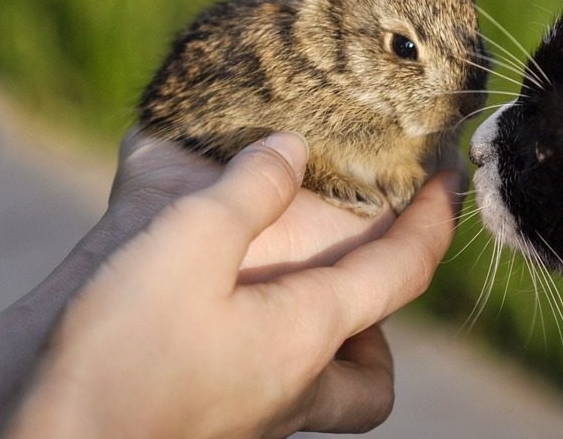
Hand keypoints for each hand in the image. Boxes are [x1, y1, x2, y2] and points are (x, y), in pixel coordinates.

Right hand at [3, 133, 463, 437]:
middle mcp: (289, 394)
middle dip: (376, 324)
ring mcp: (246, 426)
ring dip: (321, 347)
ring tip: (280, 290)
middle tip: (344, 269)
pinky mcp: (200, 432)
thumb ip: (245, 193)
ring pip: (320, 397)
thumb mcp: (183, 247)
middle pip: (371, 375)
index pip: (404, 273)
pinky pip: (259, 399)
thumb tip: (291, 151)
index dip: (435, 221)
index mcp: (306, 341)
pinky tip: (207, 314)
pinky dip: (256, 354)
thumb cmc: (112, 359)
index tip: (450, 178)